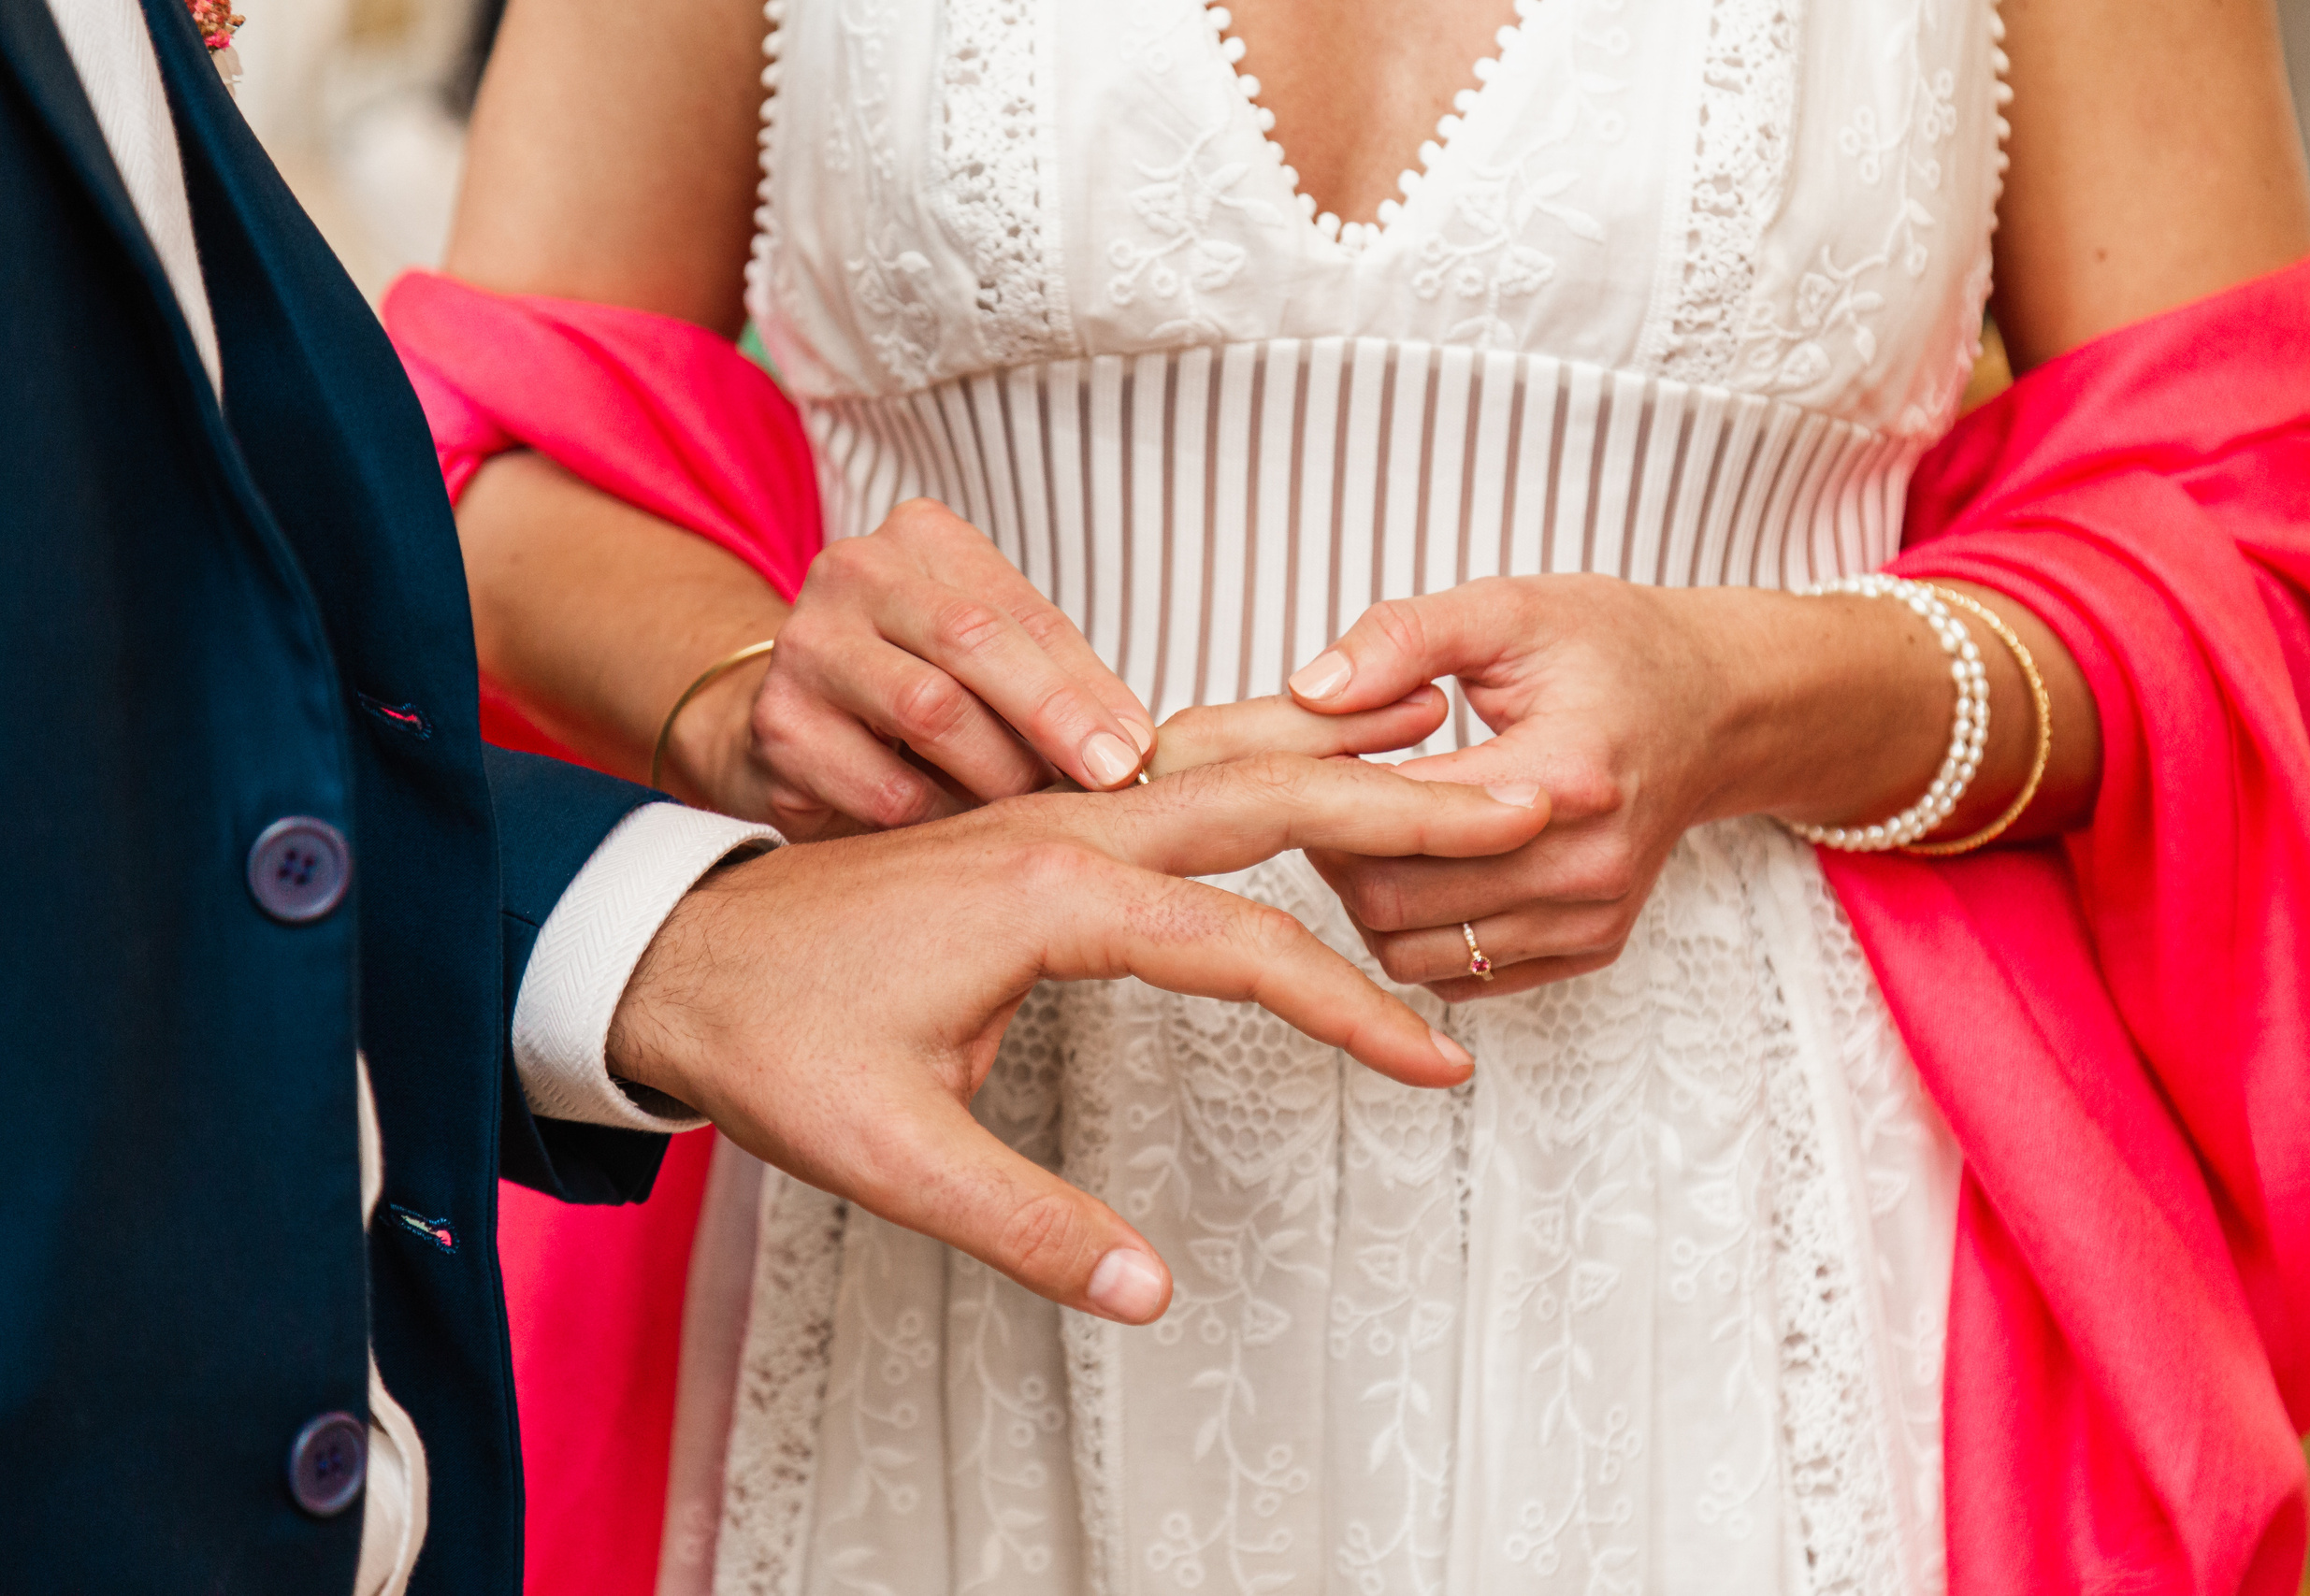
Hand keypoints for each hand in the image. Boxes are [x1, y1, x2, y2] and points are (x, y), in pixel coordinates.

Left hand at [608, 753, 1550, 1322]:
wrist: (676, 949)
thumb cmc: (771, 1036)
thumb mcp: (886, 1151)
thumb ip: (1026, 1223)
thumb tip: (1152, 1293)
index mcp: (1048, 898)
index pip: (1244, 945)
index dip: (1350, 1011)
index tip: (1434, 1065)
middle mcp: (1066, 831)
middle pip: (1270, 799)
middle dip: (1404, 805)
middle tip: (1525, 801)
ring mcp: (1053, 815)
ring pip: (1230, 771)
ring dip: (1344, 770)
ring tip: (1452, 764)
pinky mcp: (1039, 828)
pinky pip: (1182, 780)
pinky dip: (1270, 774)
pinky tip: (1308, 784)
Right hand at [684, 499, 1158, 837]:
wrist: (786, 717)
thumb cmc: (915, 684)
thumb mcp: (991, 661)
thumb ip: (1059, 684)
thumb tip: (1136, 747)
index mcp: (922, 538)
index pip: (1018, 609)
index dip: (1085, 685)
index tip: (1136, 750)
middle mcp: (854, 574)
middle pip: (972, 639)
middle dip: (1053, 717)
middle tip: (1110, 781)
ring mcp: (806, 646)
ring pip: (930, 713)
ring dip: (1000, 777)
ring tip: (1038, 817)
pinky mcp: (778, 728)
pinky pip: (882, 788)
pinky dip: (938, 821)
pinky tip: (964, 841)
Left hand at [1288, 575, 1962, 1000]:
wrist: (1714, 707)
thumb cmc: (1612, 651)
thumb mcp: (1509, 608)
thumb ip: (1404, 638)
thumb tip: (1309, 691)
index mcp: (1566, 774)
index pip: (1396, 817)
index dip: (1326, 790)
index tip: (1303, 755)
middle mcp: (1586, 863)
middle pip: (1393, 902)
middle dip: (1335, 852)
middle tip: (1319, 797)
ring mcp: (1591, 917)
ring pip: (1414, 955)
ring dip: (1367, 901)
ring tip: (1366, 829)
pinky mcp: (1589, 947)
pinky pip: (1460, 978)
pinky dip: (1417, 933)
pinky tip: (1417, 865)